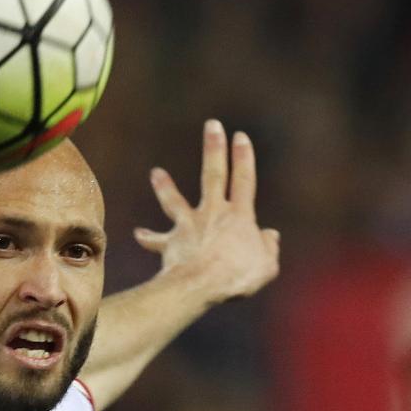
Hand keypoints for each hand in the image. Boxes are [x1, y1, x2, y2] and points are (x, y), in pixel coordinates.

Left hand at [136, 119, 281, 307]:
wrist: (201, 285)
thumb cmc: (238, 276)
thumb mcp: (267, 264)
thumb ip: (269, 247)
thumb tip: (271, 236)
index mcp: (240, 217)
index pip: (244, 181)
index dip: (244, 158)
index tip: (240, 136)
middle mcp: (213, 214)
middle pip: (214, 175)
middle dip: (214, 149)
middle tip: (212, 125)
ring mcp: (190, 225)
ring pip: (175, 201)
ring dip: (165, 186)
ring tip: (156, 172)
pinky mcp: (172, 242)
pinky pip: (157, 240)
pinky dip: (148, 237)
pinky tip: (139, 233)